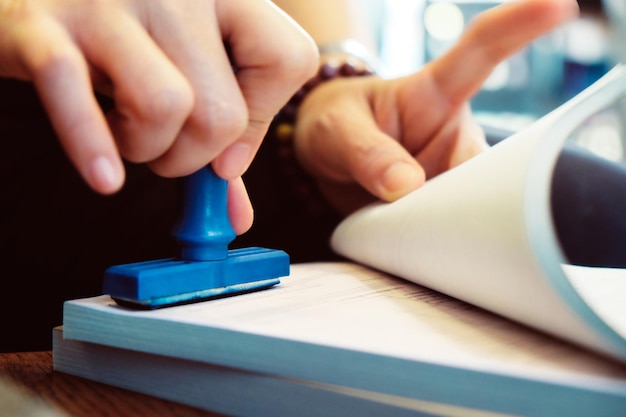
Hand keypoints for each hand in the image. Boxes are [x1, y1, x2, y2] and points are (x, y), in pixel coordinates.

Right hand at [0, 0, 316, 232]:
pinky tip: (104, 176)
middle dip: (193, 157)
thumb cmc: (127, 44)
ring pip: (166, 108)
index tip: (228, 144)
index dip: (263, 118)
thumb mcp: (188, 71)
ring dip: (147, 150)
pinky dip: (93, 149)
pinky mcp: (45, 22)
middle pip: (224, 112)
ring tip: (126, 133)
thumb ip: (221, 137)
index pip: (288, 61)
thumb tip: (236, 218)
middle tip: (164, 147)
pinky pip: (77, 97)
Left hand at [293, 0, 578, 214]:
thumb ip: (366, 152)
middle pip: (489, 162)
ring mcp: (451, 174)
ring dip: (446, 222)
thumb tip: (407, 186)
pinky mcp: (444, 208)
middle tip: (421, 206)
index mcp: (434, 94)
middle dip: (467, 192)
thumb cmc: (335, 126)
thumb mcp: (336, 130)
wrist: (326, 162)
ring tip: (404, 224)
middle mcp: (455, 134)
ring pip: (474, 204)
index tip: (557, 5)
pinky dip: (438, 242)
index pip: (478, 53)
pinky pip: (454, 229)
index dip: (519, 26)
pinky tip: (421, 246)